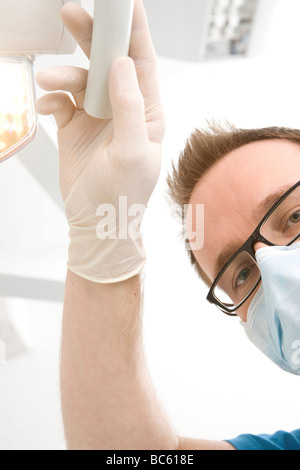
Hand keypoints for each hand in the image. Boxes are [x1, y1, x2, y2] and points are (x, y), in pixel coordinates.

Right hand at [35, 0, 164, 282]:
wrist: (96, 222)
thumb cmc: (122, 195)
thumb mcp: (131, 153)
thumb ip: (129, 107)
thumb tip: (122, 65)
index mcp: (146, 111)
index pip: (142, 62)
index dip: (133, 29)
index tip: (123, 2)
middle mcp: (122, 108)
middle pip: (108, 61)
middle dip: (91, 36)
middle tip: (72, 13)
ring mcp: (97, 116)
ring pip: (80, 78)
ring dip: (63, 74)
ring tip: (49, 80)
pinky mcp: (74, 126)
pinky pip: (60, 100)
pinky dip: (52, 99)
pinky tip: (48, 108)